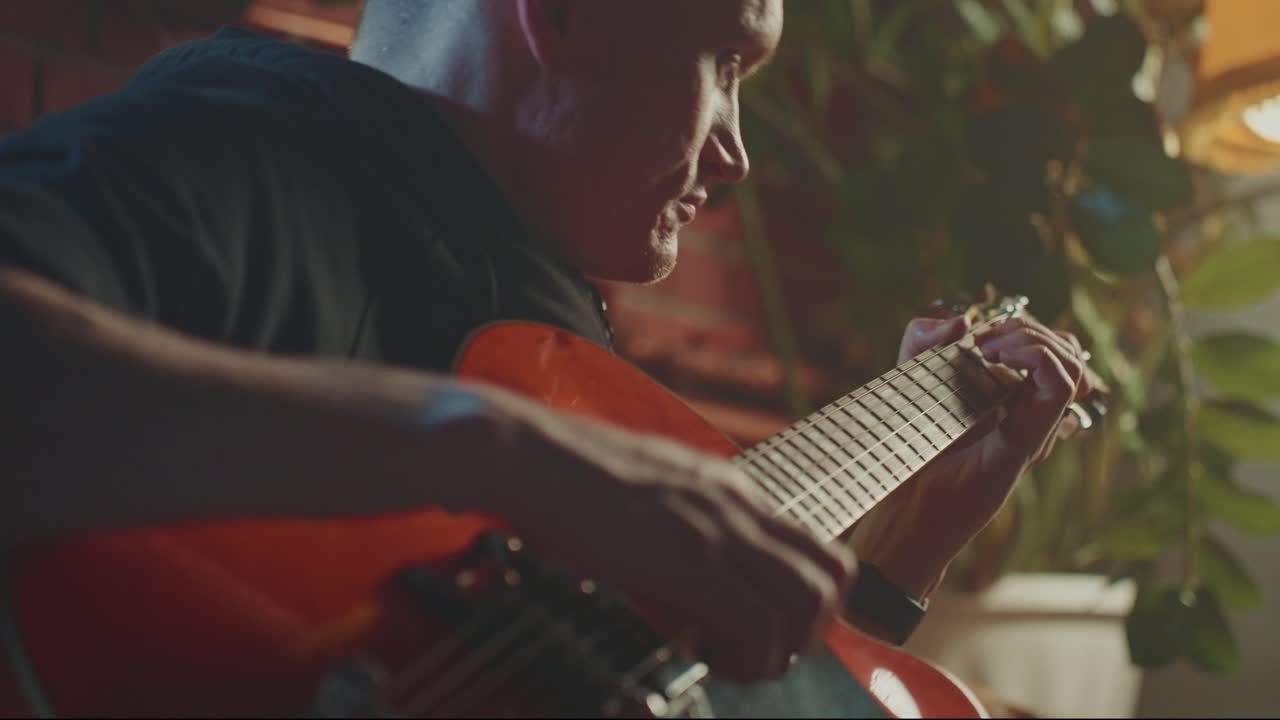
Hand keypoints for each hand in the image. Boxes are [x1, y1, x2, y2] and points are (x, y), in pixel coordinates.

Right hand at [466, 387, 856, 683]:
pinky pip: (760, 626)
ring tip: (729, 658)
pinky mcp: (692, 561)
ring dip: (781, 647)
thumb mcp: (640, 492)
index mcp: (726, 487)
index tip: (760, 628)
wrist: (521, 454)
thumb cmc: (560, 478)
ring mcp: (719, 530)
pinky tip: (699, 654)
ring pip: (809, 602)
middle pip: (831, 573)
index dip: (802, 601)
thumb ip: (677, 525)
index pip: (812, 545)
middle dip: (807, 628)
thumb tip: (683, 578)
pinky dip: (745, 657)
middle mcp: (737, 504)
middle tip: (755, 650)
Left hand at [849, 314, 1095, 596]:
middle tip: (981, 340)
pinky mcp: (1027, 441)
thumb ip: (924, 341)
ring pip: (1071, 363)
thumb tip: (962, 319)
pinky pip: (1061, 386)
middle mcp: (1027, 413)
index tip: (975, 334)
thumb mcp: (907, 380)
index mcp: (1007, 398)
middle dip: (1024, 327)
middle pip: (1065, 350)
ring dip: (1032, 339)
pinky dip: (1037, 357)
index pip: (1049, 348)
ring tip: (988, 348)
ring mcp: (1032, 428)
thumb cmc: (905, 451)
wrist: (901, 507)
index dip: (1019, 327)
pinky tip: (992, 359)